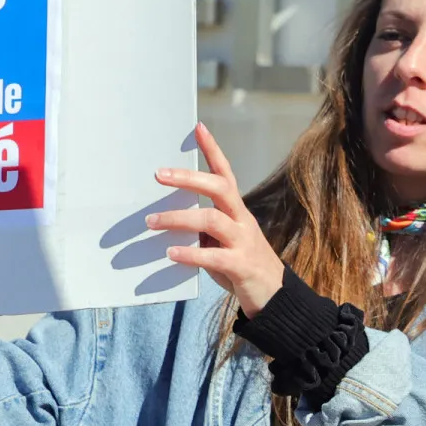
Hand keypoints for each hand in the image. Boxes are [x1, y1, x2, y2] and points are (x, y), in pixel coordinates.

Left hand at [149, 123, 285, 316]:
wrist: (274, 297)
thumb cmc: (241, 264)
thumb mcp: (223, 240)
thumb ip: (203, 228)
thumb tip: (167, 218)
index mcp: (238, 210)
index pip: (226, 173)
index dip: (213, 150)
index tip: (198, 128)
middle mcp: (243, 220)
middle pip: (220, 189)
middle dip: (189, 179)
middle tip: (159, 175)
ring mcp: (244, 242)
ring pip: (213, 220)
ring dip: (179, 219)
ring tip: (151, 223)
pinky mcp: (242, 266)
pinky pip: (214, 257)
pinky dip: (191, 254)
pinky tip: (171, 254)